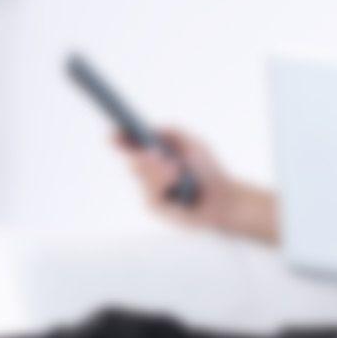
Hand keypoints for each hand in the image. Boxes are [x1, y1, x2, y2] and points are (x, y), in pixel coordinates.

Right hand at [115, 125, 277, 243]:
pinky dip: (163, 184)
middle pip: (132, 160)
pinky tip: (175, 183)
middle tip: (155, 154)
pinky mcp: (154, 206)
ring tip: (176, 171)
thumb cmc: (208, 170)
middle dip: (142, 155)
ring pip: (141, 175)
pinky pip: (149, 193)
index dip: (120, 139)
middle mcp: (149, 172)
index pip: (130, 146)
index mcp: (155, 155)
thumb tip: (150, 131)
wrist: (221, 197)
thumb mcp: (192, 143)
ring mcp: (150, 190)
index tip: (114, 135)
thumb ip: (172, 132)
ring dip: (157, 170)